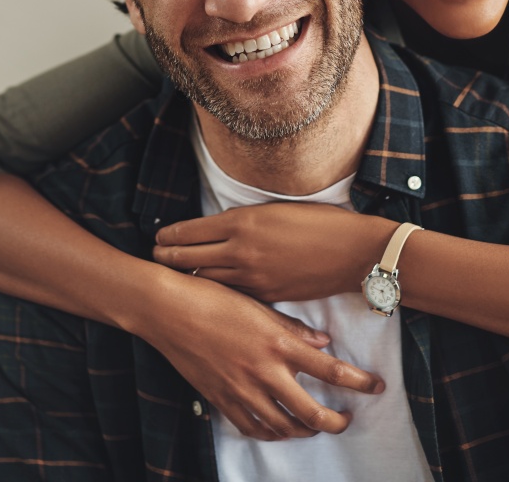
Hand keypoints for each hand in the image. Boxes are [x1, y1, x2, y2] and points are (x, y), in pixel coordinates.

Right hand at [135, 268, 385, 439]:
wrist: (170, 310)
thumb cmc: (216, 298)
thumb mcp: (260, 305)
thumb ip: (293, 328)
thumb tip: (323, 342)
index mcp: (279, 342)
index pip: (332, 371)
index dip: (360, 382)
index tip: (378, 387)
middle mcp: (265, 371)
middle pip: (312, 412)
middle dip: (336, 421)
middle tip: (347, 420)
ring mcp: (242, 390)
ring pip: (284, 427)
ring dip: (305, 430)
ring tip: (315, 424)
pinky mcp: (222, 400)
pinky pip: (253, 428)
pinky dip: (271, 432)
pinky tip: (279, 427)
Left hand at [153, 203, 396, 301]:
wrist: (352, 252)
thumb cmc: (320, 222)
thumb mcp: (277, 210)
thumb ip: (246, 220)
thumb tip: (222, 227)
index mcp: (242, 223)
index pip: (191, 231)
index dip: (169, 235)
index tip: (158, 236)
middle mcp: (241, 252)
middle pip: (189, 259)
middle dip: (167, 258)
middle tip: (156, 257)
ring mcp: (252, 278)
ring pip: (206, 279)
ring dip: (188, 275)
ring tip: (175, 274)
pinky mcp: (266, 297)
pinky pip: (232, 294)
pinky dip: (217, 290)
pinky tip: (209, 290)